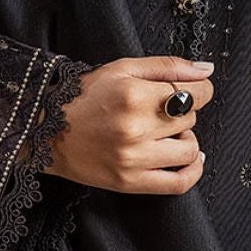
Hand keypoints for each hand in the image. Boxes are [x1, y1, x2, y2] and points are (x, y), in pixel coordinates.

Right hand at [32, 55, 214, 193]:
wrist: (44, 131)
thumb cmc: (82, 97)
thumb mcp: (121, 68)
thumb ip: (167, 66)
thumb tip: (206, 70)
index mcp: (134, 95)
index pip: (196, 94)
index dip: (200, 91)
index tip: (194, 91)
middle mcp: (135, 128)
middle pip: (190, 119)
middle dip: (183, 112)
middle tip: (161, 110)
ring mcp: (133, 159)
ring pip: (189, 149)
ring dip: (185, 139)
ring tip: (166, 133)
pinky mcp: (129, 182)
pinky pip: (178, 183)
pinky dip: (193, 172)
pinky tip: (190, 161)